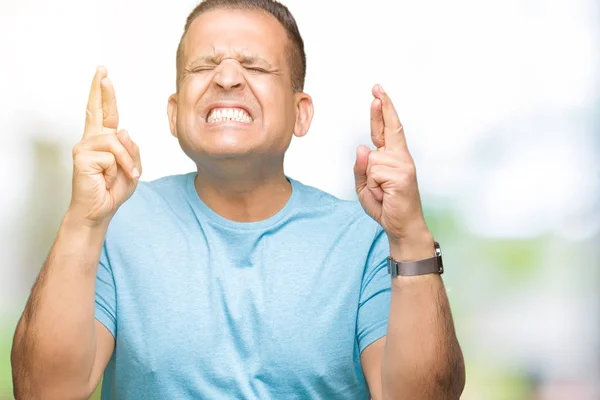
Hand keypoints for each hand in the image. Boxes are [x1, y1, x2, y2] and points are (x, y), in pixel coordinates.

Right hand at [68, 66, 141, 226]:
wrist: (100, 210)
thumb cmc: (113, 190)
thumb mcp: (132, 167)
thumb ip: (131, 149)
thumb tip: (122, 130)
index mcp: (103, 139)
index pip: (104, 112)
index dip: (103, 93)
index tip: (102, 74)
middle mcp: (92, 139)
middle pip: (98, 110)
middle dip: (102, 90)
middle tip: (102, 71)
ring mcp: (85, 147)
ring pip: (116, 142)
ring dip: (126, 162)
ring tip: (124, 175)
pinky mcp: (82, 157)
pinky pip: (112, 156)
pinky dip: (119, 169)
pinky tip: (108, 178)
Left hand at [354, 85, 429, 244]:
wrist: (402, 227)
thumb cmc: (385, 206)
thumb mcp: (365, 187)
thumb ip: (361, 168)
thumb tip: (362, 147)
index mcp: (393, 158)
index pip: (387, 129)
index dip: (383, 110)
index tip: (377, 93)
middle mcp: (400, 157)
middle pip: (389, 128)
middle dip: (383, 107)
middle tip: (376, 88)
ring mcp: (403, 165)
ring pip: (370, 160)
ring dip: (370, 181)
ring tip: (382, 193)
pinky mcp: (401, 175)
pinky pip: (373, 172)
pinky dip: (373, 187)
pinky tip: (385, 195)